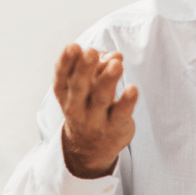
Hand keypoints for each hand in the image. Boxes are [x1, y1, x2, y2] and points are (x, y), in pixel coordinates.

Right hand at [54, 45, 137, 179]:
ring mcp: (96, 118)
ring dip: (108, 80)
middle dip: (84, 69)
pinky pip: (121, 113)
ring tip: (117, 65)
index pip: (62, 76)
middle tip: (90, 52)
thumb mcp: (88, 85)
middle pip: (79, 86)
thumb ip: (100, 66)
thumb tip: (116, 56)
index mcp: (65, 93)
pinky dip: (127, 101)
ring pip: (101, 98)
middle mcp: (77, 106)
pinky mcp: (116, 126)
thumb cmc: (88, 105)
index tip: (73, 46)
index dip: (66, 61)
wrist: (90, 148)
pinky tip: (133, 88)